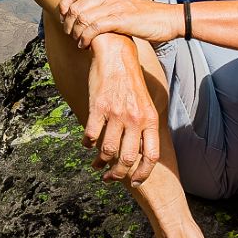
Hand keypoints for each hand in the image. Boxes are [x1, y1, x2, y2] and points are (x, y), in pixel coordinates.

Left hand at [59, 0, 180, 48]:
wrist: (167, 19)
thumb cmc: (143, 16)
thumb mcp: (121, 4)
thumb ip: (104, 5)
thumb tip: (84, 15)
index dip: (64, 4)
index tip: (64, 18)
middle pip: (75, 7)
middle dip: (68, 24)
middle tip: (71, 36)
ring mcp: (115, 6)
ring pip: (82, 18)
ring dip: (76, 34)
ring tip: (79, 43)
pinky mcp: (121, 19)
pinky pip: (94, 28)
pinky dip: (85, 38)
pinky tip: (86, 46)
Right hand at [82, 39, 158, 185]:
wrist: (116, 55)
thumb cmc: (132, 82)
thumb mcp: (147, 104)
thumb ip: (145, 127)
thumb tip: (139, 153)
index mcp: (150, 119)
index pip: (150, 156)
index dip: (142, 174)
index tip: (134, 182)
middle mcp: (135, 119)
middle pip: (127, 159)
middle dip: (118, 174)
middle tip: (111, 178)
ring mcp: (116, 113)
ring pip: (108, 150)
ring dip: (100, 162)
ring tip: (97, 164)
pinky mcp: (98, 107)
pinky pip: (91, 134)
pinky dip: (87, 144)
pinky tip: (87, 144)